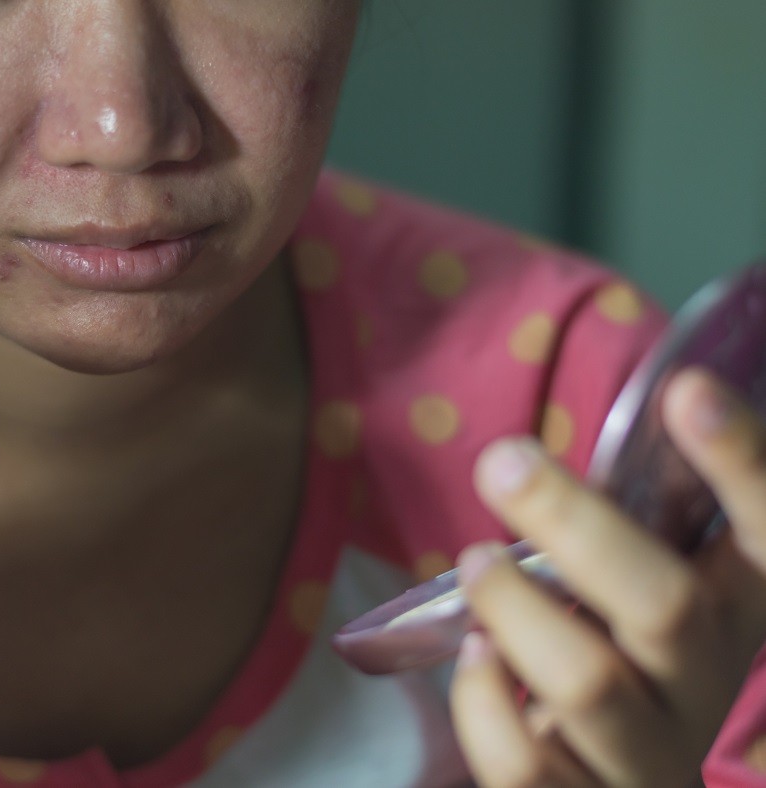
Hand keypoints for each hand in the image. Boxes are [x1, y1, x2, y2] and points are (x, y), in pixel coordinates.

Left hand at [450, 366, 765, 786]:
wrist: (612, 782)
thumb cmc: (617, 652)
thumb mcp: (636, 582)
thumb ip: (618, 525)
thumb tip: (555, 441)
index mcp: (738, 611)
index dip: (741, 464)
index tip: (686, 388)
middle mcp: (708, 685)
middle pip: (666, 605)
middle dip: (577, 523)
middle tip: (501, 461)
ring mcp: (651, 755)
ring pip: (590, 683)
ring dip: (516, 609)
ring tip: (476, 560)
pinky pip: (526, 763)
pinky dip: (482, 701)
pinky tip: (472, 655)